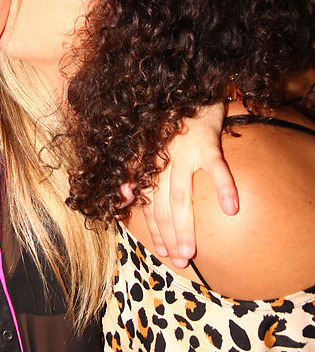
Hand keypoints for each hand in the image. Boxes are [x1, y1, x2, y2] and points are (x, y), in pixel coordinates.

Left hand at [141, 103, 237, 266]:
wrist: (190, 90)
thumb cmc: (169, 121)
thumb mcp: (145, 143)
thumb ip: (131, 170)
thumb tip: (119, 197)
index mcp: (149, 166)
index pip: (150, 205)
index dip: (155, 230)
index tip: (162, 252)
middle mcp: (163, 163)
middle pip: (164, 207)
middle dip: (169, 237)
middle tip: (178, 261)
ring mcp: (185, 154)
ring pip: (182, 196)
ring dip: (186, 227)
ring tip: (190, 252)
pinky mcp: (207, 143)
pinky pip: (217, 168)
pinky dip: (224, 187)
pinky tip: (231, 209)